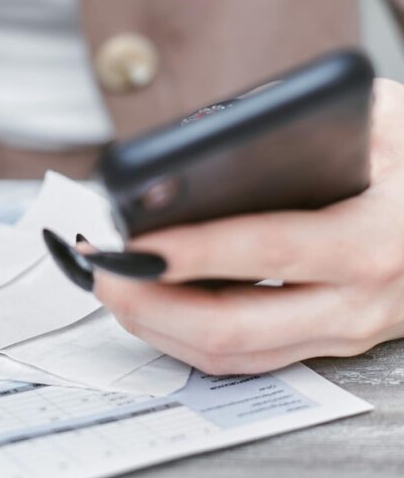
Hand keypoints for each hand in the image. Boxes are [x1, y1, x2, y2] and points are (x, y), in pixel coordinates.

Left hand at [87, 78, 403, 374]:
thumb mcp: (386, 119)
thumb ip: (309, 119)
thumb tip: (212, 131)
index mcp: (373, 238)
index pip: (268, 248)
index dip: (194, 249)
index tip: (133, 240)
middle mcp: (358, 300)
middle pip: (233, 326)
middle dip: (151, 303)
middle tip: (102, 271)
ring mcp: (344, 332)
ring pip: (234, 355)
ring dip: (160, 327)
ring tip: (112, 289)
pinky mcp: (329, 344)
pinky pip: (249, 359)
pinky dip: (189, 339)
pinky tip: (154, 309)